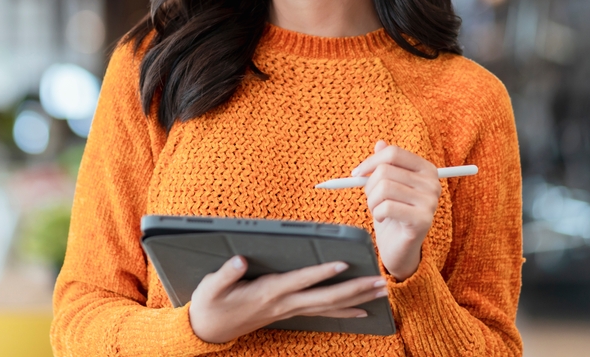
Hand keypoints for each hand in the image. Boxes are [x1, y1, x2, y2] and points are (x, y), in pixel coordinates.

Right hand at [188, 256, 387, 343]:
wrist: (209, 330)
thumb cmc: (211, 304)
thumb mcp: (211, 287)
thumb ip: (226, 273)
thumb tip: (240, 260)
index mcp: (267, 292)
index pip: (300, 281)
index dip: (321, 273)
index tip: (342, 264)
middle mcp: (283, 303)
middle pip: (325, 298)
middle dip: (354, 289)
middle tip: (379, 282)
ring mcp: (288, 310)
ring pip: (329, 306)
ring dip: (357, 299)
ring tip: (380, 291)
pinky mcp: (289, 312)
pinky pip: (322, 313)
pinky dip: (345, 311)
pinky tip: (362, 310)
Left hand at [352, 141, 440, 280]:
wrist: (399, 247)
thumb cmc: (392, 213)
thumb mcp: (387, 185)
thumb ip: (386, 164)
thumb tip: (380, 143)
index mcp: (426, 169)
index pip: (394, 153)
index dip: (370, 161)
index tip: (357, 174)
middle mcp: (432, 183)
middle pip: (386, 170)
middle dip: (369, 186)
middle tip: (371, 199)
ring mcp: (430, 201)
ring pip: (384, 187)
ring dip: (372, 201)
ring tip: (377, 209)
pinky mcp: (423, 220)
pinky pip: (387, 206)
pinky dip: (377, 213)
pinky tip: (382, 218)